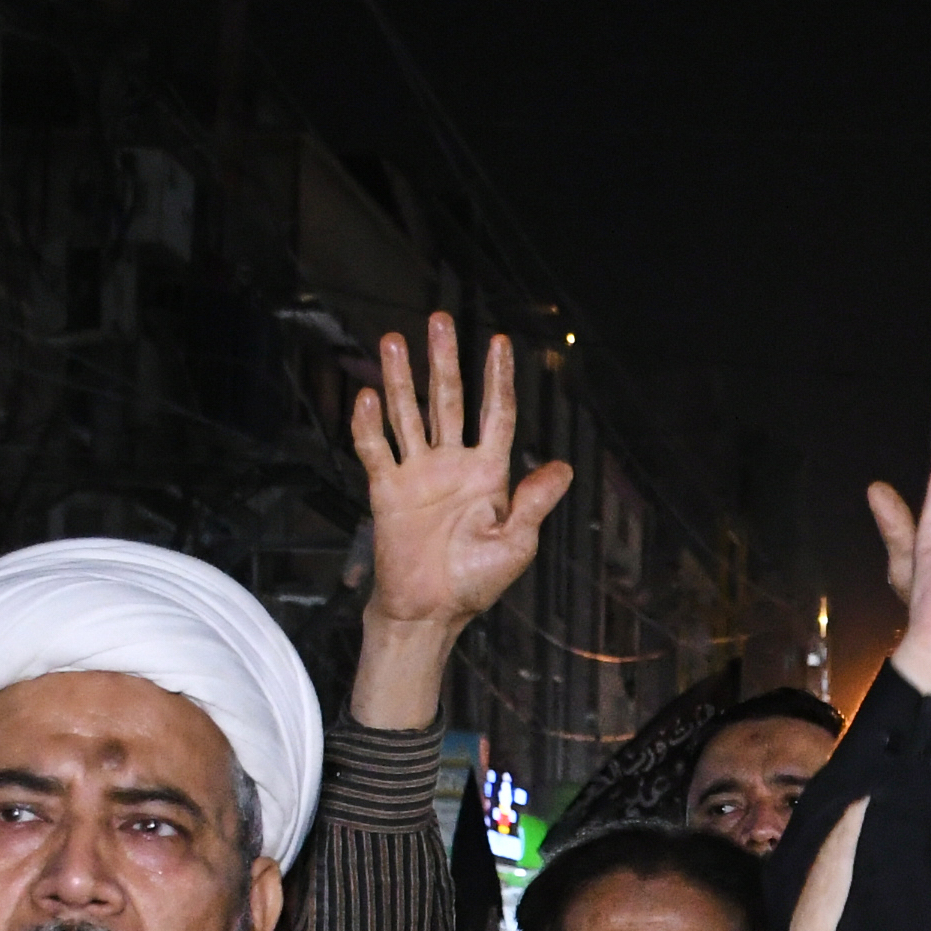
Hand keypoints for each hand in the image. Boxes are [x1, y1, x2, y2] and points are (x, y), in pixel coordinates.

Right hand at [346, 316, 573, 730]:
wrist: (431, 610)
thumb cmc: (476, 582)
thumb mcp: (516, 543)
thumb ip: (534, 502)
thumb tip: (563, 467)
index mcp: (489, 473)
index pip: (495, 415)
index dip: (497, 379)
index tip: (499, 342)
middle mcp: (452, 464)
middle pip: (448, 401)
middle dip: (444, 361)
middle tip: (439, 320)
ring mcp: (418, 473)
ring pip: (408, 414)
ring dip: (401, 379)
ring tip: (394, 340)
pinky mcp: (387, 489)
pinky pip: (377, 450)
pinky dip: (369, 425)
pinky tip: (367, 397)